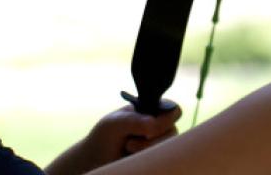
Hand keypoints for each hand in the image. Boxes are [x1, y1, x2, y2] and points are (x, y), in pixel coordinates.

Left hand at [46, 103, 180, 173]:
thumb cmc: (105, 137)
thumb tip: (153, 124)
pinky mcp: (157, 158)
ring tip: (128, 149)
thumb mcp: (115, 123)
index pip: (174, 110)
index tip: (147, 128)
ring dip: (147, 150)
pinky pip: (163, 161)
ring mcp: (159, 144)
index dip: (165, 120)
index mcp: (153, 110)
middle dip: (152, 140)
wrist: (96, 160)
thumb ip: (135, 121)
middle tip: (130, 142)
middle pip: (173, 132)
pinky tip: (133, 158)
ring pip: (168, 148)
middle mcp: (160, 127)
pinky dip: (148, 160)